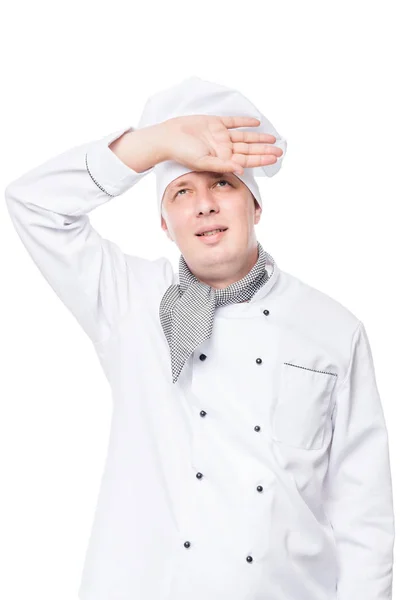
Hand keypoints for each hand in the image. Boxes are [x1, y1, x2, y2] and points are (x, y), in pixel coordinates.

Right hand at [159, 114, 282, 174]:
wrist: (168, 137)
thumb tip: (242, 170)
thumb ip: (223, 165)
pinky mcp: (214, 123)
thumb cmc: (182, 153)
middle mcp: (223, 148)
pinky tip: (256, 123)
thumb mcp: (203, 162)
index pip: (246, 160)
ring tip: (273, 139)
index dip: (261, 159)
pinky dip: (244, 122)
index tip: (275, 158)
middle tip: (280, 150)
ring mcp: (219, 135)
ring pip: (244, 137)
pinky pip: (232, 122)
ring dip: (258, 138)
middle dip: (264, 150)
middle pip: (248, 149)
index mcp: (222, 158)